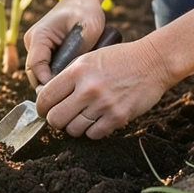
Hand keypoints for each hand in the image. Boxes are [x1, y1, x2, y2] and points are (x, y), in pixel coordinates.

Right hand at [24, 0, 105, 87]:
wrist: (82, 0)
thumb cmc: (86, 10)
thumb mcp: (88, 29)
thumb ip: (78, 52)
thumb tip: (69, 78)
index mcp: (38, 36)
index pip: (36, 67)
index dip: (49, 82)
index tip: (68, 90)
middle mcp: (32, 43)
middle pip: (35, 75)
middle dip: (52, 86)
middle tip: (74, 95)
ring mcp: (37, 48)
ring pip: (41, 74)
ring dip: (55, 82)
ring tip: (76, 87)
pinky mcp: (44, 52)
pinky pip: (48, 70)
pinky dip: (58, 76)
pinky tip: (73, 81)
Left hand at [34, 38, 174, 139]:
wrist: (152, 62)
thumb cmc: (119, 59)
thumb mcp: (89, 58)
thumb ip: (68, 76)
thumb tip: (46, 97)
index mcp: (77, 71)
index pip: (45, 98)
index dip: (41, 107)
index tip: (45, 109)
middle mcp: (88, 89)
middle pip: (56, 119)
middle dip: (55, 120)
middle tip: (62, 116)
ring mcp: (103, 104)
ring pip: (73, 130)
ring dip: (74, 126)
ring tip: (81, 117)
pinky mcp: (118, 117)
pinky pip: (93, 134)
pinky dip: (92, 131)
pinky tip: (96, 120)